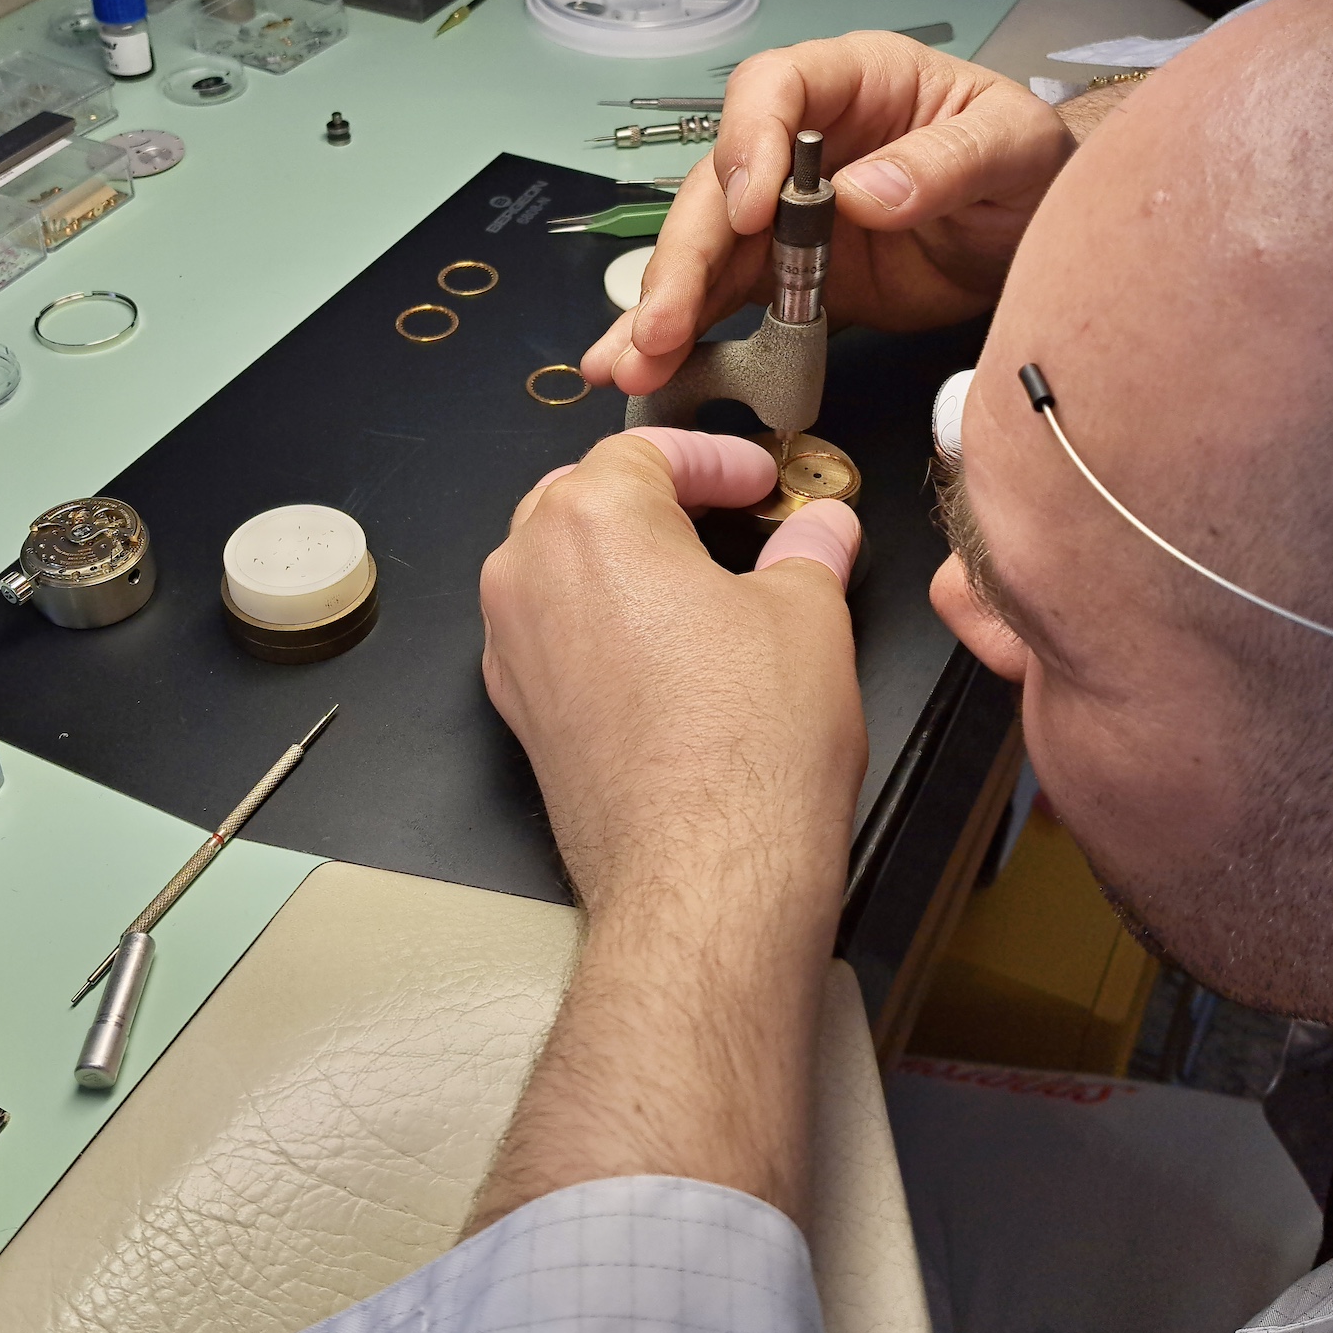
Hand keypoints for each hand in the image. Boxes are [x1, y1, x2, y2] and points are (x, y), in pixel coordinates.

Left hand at [470, 428, 865, 1229]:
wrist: (701, 881)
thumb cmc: (750, 747)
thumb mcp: (807, 616)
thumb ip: (807, 549)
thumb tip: (821, 525)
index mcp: (590, 519)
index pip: (644, 450)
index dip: (715, 456)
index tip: (763, 478)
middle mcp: (526, 573)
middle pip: (584, 499)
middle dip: (659, 499)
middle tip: (733, 514)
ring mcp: (511, 647)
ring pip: (561, 568)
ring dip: (626, 560)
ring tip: (707, 580)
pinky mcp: (519, 712)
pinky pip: (555, 636)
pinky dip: (606, 624)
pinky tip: (671, 654)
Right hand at [583, 32, 1069, 395]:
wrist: (1037, 231)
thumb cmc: (1029, 164)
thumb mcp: (1013, 147)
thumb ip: (945, 163)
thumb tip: (863, 196)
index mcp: (853, 82)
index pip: (773, 88)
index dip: (750, 142)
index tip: (752, 210)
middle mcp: (800, 144)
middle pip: (719, 185)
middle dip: (685, 256)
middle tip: (661, 322)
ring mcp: (785, 215)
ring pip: (707, 251)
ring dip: (665, 308)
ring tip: (631, 365)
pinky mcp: (787, 279)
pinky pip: (727, 303)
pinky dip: (686, 340)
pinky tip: (644, 373)